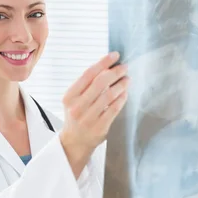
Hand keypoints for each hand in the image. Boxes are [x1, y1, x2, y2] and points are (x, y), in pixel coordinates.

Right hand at [60, 52, 128, 176]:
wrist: (74, 142)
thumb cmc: (77, 115)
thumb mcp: (75, 99)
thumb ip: (87, 85)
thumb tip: (107, 66)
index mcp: (69, 96)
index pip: (88, 74)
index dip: (103, 62)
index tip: (115, 55)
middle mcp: (77, 107)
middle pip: (100, 83)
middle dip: (115, 72)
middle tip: (124, 67)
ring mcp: (88, 118)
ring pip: (109, 95)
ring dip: (121, 84)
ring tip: (127, 79)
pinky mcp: (100, 127)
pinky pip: (114, 109)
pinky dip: (121, 98)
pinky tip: (125, 93)